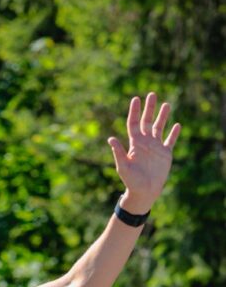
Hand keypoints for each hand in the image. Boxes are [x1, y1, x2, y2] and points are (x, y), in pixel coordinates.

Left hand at [107, 93, 180, 211]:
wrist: (144, 192)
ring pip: (160, 127)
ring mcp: (156, 147)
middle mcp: (145, 142)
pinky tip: (177, 125)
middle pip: (147, 121)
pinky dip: (174, 133)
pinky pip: (170, 141)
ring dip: (163, 116)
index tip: (135, 99)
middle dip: (149, 108)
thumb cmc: (131, 181)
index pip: (133, 123)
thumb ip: (118, 152)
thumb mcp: (123, 166)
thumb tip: (110, 139)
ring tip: (166, 104)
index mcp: (134, 143)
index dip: (134, 111)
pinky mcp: (165, 154)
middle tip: (152, 94)